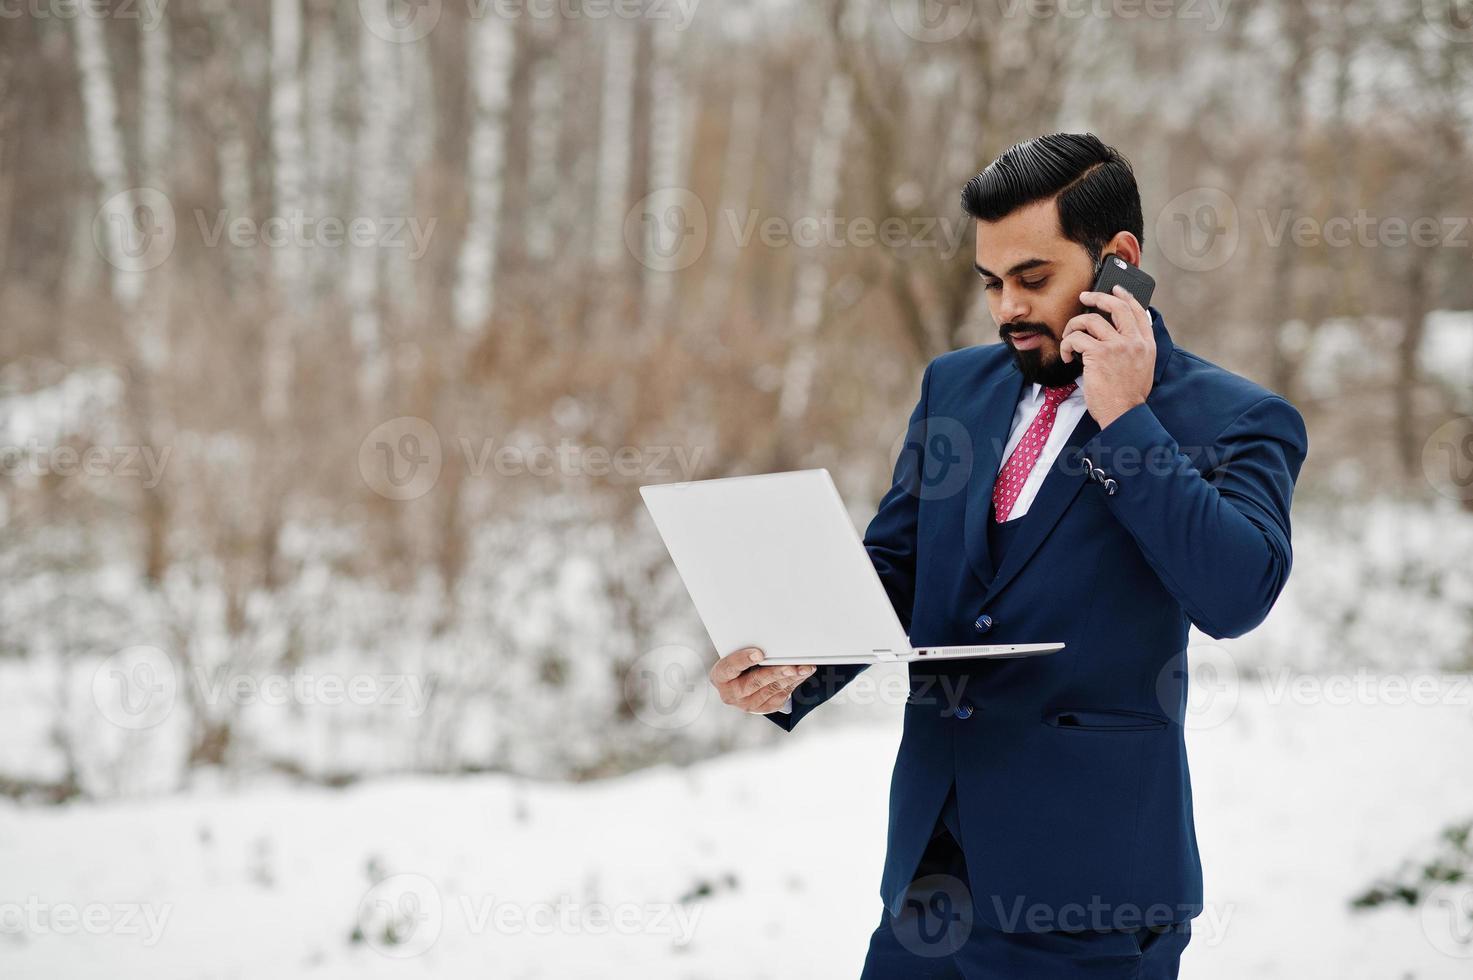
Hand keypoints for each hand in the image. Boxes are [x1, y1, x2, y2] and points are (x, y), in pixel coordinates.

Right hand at [709, 647, 814, 713]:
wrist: (741, 681)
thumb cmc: (739, 662)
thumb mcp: (736, 653)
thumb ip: (747, 648)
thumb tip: (770, 639)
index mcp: (720, 676)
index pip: (729, 668)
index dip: (743, 660)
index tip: (758, 653)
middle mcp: (731, 694)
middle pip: (754, 682)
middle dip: (775, 672)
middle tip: (790, 666)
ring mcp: (747, 704)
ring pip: (772, 690)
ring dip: (790, 678)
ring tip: (804, 668)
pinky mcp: (764, 708)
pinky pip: (781, 696)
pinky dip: (794, 683)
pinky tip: (803, 673)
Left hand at [1059, 284, 1155, 428]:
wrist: (1124, 413)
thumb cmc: (1127, 396)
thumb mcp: (1141, 368)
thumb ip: (1134, 349)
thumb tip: (1117, 335)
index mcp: (1146, 344)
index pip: (1138, 312)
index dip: (1126, 297)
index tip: (1116, 289)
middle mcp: (1134, 341)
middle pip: (1116, 306)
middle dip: (1098, 296)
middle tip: (1085, 296)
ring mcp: (1117, 346)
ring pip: (1090, 320)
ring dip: (1074, 326)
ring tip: (1068, 338)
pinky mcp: (1099, 354)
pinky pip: (1076, 338)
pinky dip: (1066, 345)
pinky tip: (1066, 356)